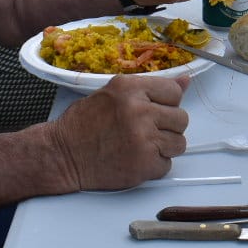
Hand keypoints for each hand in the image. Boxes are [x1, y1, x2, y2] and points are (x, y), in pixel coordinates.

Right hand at [49, 74, 188, 189]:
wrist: (62, 155)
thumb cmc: (84, 124)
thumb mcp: (114, 93)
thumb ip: (150, 88)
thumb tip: (185, 81)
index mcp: (131, 89)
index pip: (175, 92)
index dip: (166, 103)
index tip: (154, 110)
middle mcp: (139, 111)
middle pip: (181, 119)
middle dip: (166, 127)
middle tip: (144, 131)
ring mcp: (143, 140)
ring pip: (179, 143)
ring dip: (164, 147)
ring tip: (140, 145)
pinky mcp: (143, 165)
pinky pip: (167, 165)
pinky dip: (154, 166)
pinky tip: (134, 159)